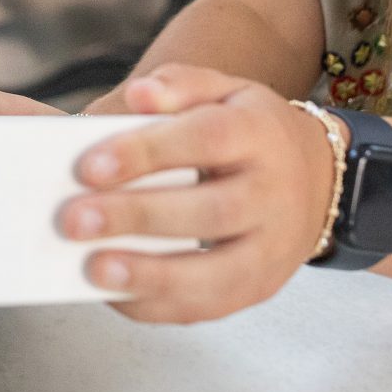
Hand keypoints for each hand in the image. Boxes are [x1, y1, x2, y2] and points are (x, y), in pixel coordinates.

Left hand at [58, 64, 337, 324]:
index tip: (89, 166)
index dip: (148, 151)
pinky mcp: (261, 286)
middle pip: (211, 210)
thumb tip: (139, 95)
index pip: (207, 138)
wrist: (316, 177)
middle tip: (75, 220)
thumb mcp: (223, 90)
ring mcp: (273, 247)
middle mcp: (274, 192)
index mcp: (260, 133)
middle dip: (138, 216)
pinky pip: (211, 306)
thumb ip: (178, 86)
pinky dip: (159, 305)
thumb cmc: (249, 130)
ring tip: (95, 267)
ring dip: (151, 275)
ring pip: (218, 271)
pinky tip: (116, 292)